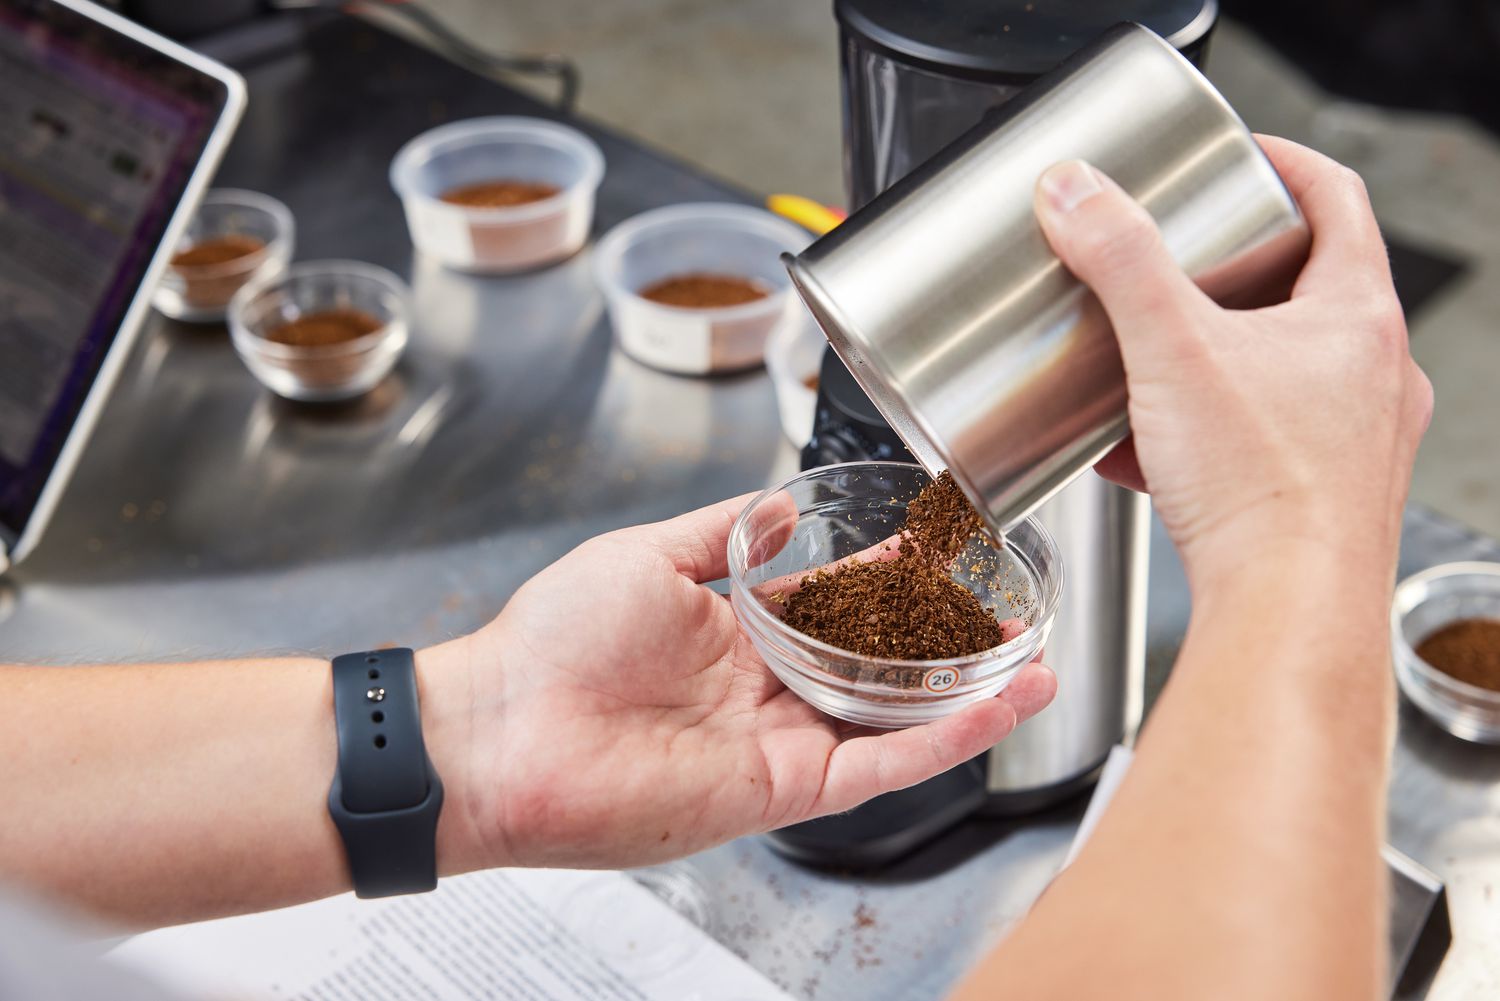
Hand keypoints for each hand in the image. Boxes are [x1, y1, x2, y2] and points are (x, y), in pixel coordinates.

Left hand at [423, 496, 1054, 871]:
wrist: (504, 727)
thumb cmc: (554, 640)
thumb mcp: (649, 556)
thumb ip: (723, 533)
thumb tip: (780, 506)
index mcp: (733, 634)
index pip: (835, 605)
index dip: (890, 580)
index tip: (937, 548)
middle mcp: (764, 691)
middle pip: (877, 665)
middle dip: (943, 638)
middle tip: (1002, 605)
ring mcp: (777, 742)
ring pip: (894, 720)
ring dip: (966, 695)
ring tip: (1033, 662)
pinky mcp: (782, 788)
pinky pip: (879, 763)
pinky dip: (942, 739)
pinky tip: (996, 706)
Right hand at [1032, 137, 1431, 592]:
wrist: (1289, 613)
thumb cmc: (1264, 491)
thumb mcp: (1173, 350)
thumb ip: (1120, 262)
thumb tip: (1077, 192)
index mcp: (1357, 317)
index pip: (1336, 199)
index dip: (1284, 163)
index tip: (1238, 158)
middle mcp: (1376, 375)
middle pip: (1308, 286)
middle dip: (1235, 271)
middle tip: (1181, 261)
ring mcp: (1357, 440)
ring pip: (1281, 371)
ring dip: (1216, 360)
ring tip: (1149, 362)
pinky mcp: (1324, 495)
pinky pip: (1260, 442)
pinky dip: (1204, 434)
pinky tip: (1141, 455)